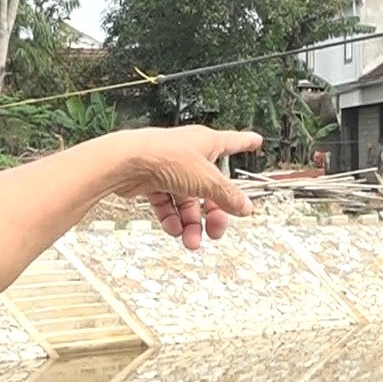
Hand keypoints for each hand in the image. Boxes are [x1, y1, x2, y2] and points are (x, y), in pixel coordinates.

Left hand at [108, 126, 264, 250]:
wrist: (126, 163)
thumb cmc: (164, 156)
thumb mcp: (206, 180)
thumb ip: (227, 196)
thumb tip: (245, 207)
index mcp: (207, 143)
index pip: (233, 142)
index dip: (246, 143)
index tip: (256, 141)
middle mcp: (189, 155)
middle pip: (210, 188)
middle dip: (213, 213)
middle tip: (215, 232)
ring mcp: (170, 169)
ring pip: (187, 201)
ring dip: (191, 223)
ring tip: (191, 240)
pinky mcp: (153, 181)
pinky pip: (167, 205)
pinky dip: (171, 219)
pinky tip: (174, 230)